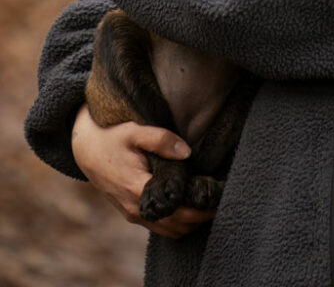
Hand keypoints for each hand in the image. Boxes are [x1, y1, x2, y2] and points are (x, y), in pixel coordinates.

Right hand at [71, 104, 215, 238]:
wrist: (86, 149)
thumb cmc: (111, 137)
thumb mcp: (135, 131)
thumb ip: (161, 139)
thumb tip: (186, 152)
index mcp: (138, 188)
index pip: (176, 210)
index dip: (199, 209)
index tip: (216, 196)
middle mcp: (135, 207)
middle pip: (176, 226)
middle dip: (200, 218)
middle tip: (218, 201)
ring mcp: (133, 213)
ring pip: (168, 230)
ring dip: (190, 223)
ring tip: (208, 205)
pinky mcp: (132, 212)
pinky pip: (159, 226)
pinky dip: (177, 224)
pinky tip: (189, 207)